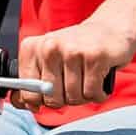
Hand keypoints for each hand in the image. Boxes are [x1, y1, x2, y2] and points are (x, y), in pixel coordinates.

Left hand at [13, 19, 134, 110]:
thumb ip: (32, 84)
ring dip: (84, 96)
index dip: (41, 102)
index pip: (27, 93)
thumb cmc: (77, 49)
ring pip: (73, 98)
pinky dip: (98, 93)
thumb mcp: (48, 61)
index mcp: (32, 48)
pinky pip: (92, 94)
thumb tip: (24, 105)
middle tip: (74, 82)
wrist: (111, 28)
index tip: (51, 93)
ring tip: (88, 77)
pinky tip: (100, 78)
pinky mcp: (95, 57)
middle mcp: (49, 47)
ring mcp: (72, 51)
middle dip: (65, 99)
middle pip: (52, 100)